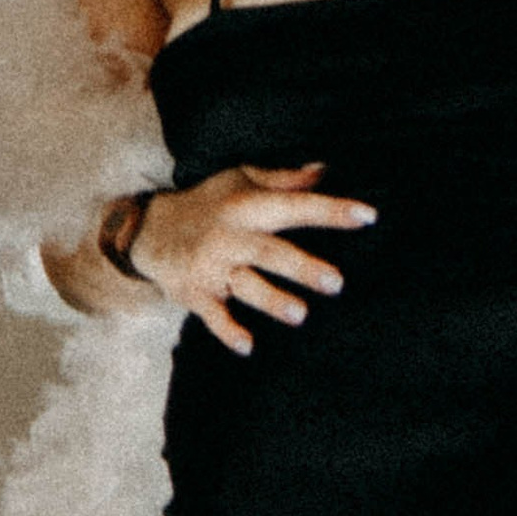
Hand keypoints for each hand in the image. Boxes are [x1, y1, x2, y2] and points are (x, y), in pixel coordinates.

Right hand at [133, 164, 375, 355]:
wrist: (149, 229)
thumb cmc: (208, 203)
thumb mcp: (240, 179)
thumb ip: (283, 180)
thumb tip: (325, 170)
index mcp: (248, 207)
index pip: (296, 207)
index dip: (331, 210)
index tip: (367, 216)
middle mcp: (232, 237)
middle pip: (272, 253)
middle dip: (304, 268)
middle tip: (337, 283)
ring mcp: (213, 268)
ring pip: (246, 286)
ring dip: (272, 300)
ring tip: (300, 314)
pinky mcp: (195, 293)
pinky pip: (212, 315)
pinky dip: (228, 331)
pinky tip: (247, 345)